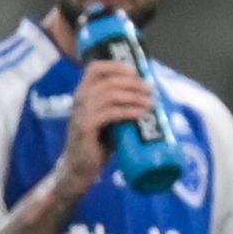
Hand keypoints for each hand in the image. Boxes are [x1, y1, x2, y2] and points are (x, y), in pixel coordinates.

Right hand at [53, 57, 156, 191]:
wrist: (80, 167)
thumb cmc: (98, 143)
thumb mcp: (110, 120)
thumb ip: (122, 107)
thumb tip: (151, 98)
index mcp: (84, 93)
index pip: (95, 69)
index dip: (115, 65)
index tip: (136, 70)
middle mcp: (80, 99)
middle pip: (108, 81)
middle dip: (133, 83)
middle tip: (151, 89)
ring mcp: (82, 113)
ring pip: (110, 96)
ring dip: (134, 97)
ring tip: (152, 103)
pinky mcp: (86, 127)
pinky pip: (110, 114)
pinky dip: (128, 112)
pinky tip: (142, 114)